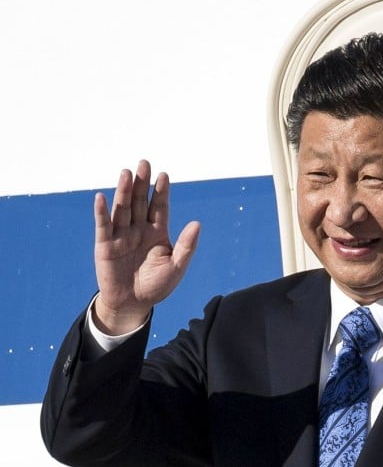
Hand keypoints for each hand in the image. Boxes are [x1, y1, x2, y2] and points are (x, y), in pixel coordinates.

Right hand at [93, 160, 199, 333]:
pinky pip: (103, 226)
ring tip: (126, 173)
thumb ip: (186, 246)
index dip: (161, 191)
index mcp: (157, 232)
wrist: (133, 304)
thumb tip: (197, 224)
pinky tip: (101, 197)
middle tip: (144, 162)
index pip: (160, 207)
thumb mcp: (176, 267)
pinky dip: (102, 212)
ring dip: (124, 191)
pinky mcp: (105, 245)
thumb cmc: (157, 285)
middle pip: (140, 202)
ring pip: (123, 209)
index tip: (164, 175)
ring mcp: (121, 235)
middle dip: (142, 183)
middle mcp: (139, 229)